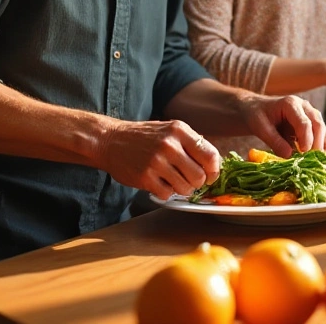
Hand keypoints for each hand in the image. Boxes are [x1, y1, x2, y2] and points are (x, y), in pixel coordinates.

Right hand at [96, 119, 220, 200]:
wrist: (111, 140)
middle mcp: (170, 145)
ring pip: (185, 188)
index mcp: (180, 130)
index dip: (214, 170)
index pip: (210, 155)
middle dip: (198, 183)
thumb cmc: (145, 137)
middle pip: (200, 176)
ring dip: (182, 189)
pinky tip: (160, 183)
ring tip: (173, 181)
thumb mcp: (170, 130)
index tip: (210, 176)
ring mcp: (157, 161)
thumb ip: (191, 143)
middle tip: (189, 180)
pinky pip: (167, 194)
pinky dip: (166, 193)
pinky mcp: (145, 177)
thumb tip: (214, 163)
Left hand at [238, 93, 325, 156]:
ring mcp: (309, 114)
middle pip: (317, 124)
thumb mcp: (260, 127)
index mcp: (291, 104)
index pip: (304, 122)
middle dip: (317, 142)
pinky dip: (323, 145)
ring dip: (322, 145)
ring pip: (322, 129)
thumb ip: (274, 140)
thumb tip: (288, 155)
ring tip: (318, 160)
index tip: (304, 152)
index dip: (306, 138)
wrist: (256, 110)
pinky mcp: (310, 124)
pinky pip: (321, 134)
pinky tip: (321, 157)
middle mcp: (304, 107)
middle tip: (312, 159)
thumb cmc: (257, 116)